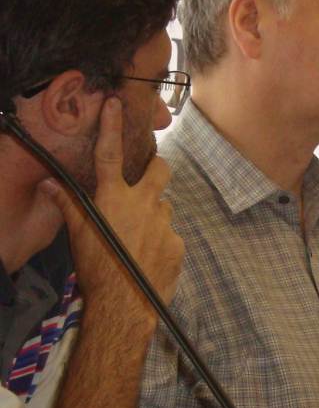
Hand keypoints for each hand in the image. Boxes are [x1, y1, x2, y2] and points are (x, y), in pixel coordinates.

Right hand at [39, 99, 182, 321]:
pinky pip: (169, 235)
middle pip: (160, 170)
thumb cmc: (96, 268)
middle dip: (156, 168)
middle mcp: (143, 203)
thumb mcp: (78, 235)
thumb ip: (69, 205)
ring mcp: (165, 222)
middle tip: (146, 179)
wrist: (124, 303)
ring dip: (153, 215)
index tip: (116, 105)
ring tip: (137, 237)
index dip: (112, 128)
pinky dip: (160, 241)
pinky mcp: (178, 242)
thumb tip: (50, 184)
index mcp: (113, 198)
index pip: (109, 154)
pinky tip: (147, 257)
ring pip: (163, 207)